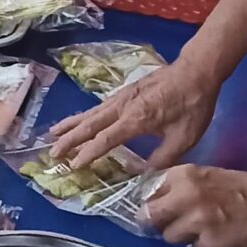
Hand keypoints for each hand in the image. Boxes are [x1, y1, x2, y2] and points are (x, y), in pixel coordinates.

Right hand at [51, 55, 216, 168]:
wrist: (195, 72)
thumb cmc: (191, 105)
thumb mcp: (184, 137)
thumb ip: (163, 158)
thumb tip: (144, 174)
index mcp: (135, 120)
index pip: (105, 139)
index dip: (88, 154)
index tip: (74, 166)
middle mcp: (122, 108)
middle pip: (89, 125)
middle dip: (69, 140)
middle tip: (52, 153)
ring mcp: (120, 98)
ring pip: (89, 114)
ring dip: (70, 125)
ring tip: (51, 134)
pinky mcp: (123, 93)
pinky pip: (97, 108)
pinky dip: (82, 116)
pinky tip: (78, 121)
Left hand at [146, 165, 246, 246]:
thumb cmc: (236, 189)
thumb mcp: (202, 176)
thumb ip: (174, 186)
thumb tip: (147, 201)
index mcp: (183, 175)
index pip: (147, 192)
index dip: (148, 202)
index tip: (151, 208)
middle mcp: (187, 197)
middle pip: (150, 216)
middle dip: (157, 222)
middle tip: (169, 222)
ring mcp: (198, 222)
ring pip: (170, 237)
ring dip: (181, 236)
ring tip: (202, 227)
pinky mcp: (210, 244)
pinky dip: (203, 246)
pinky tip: (217, 235)